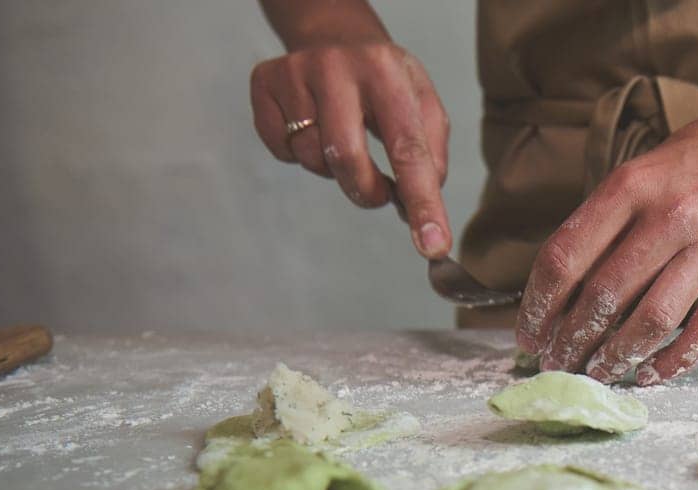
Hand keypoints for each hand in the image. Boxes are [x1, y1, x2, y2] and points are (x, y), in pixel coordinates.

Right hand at [250, 41, 451, 256]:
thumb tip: (419, 212)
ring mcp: (295, 72)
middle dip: (366, 191)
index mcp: (388, 74)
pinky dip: (299, 155)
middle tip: (379, 192)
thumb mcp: (422, 106)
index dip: (423, 201)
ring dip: (333, 170)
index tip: (433, 245)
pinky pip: (281, 151)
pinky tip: (313, 127)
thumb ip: (430, 158)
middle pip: (347, 159)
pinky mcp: (264, 83)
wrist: (334, 35)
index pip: (409, 149)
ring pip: (311, 158)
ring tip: (344, 140)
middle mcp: (338, 67)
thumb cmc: (384, 83)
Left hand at [517, 98, 697, 384]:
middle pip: (604, 295)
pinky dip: (674, 361)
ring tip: (596, 373)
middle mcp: (669, 215)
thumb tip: (557, 297)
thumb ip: (602, 227)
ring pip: (652, 320)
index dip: (538, 306)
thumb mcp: (637, 174)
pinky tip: (649, 373)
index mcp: (630, 187)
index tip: (528, 336)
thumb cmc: (694, 162)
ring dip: (616, 357)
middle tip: (557, 365)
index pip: (565, 256)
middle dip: (571, 342)